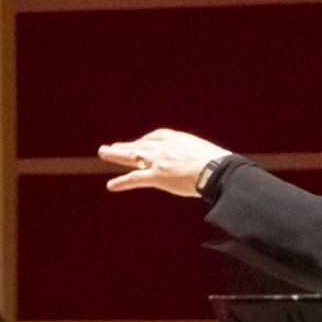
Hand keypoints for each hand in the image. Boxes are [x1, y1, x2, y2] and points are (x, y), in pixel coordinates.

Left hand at [98, 130, 224, 201]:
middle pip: (140, 144)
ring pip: (132, 156)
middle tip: (110, 147)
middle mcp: (165, 147)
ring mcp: (159, 161)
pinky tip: (111, 186)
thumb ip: (196, 156)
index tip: (138, 143)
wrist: (217, 171)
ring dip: (116, 155)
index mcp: (177, 139)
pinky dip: (122, 182)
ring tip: (103, 153)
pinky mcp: (157, 176)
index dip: (145, 140)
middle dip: (124, 146)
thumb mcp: (206, 153)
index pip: (156, 136)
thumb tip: (203, 163)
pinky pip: (135, 178)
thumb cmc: (218, 165)